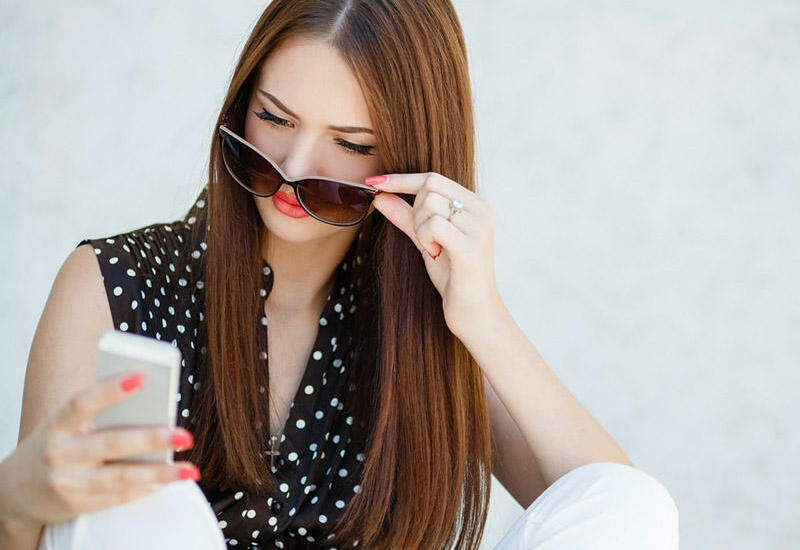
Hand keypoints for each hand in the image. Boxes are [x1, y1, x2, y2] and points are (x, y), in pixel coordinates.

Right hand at [0, 370, 199, 532]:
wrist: (14, 492)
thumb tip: (153, 405)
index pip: (82, 402)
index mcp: (57, 424)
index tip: (142, 377)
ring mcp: (66, 483)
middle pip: (111, 443)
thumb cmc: (56, 446)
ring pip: (119, 477)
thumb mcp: (65, 426)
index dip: (110, 389)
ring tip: (189, 469)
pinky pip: (117, 497)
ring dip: (158, 474)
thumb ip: (100, 416)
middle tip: (184, 435)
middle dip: (151, 439)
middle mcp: (59, 453)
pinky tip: (167, 482)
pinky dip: (144, 489)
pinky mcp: (76, 506)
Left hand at [366, 172, 502, 340]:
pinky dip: (426, 239)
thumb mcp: (426, 241)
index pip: (433, 178)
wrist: (475, 313)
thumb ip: (406, 217)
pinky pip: (433, 225)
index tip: (374, 182)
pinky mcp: (471, 246)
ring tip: (435, 249)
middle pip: (430, 186)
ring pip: (430, 205)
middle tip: (426, 239)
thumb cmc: (454, 277)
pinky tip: (437, 254)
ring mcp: (479, 227)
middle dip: (416, 211)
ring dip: (421, 229)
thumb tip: (380, 195)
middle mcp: (482, 210)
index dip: (401, 179)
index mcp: (476, 204)